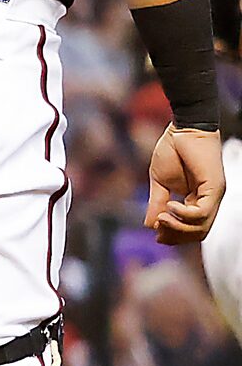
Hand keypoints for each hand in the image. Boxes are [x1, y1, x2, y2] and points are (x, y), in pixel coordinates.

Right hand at [148, 126, 225, 245]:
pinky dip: (183, 215)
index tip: (155, 234)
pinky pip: (201, 213)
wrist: (183, 128)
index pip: (190, 229)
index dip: (173, 236)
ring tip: (162, 217)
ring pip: (201, 228)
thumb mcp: (159, 182)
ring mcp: (214, 196)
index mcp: (196, 200)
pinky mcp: (215, 188)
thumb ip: (157, 203)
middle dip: (175, 237)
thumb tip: (149, 225)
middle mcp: (209, 201)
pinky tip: (170, 206)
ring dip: (178, 228)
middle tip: (158, 230)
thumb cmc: (172, 150)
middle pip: (197, 233)